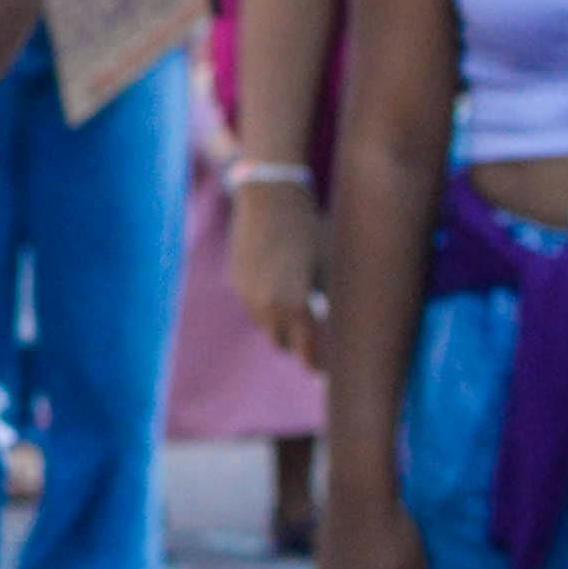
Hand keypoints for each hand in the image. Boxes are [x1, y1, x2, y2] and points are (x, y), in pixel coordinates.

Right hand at [229, 175, 325, 363]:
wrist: (270, 196)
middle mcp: (268, 306)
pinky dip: (267, 304)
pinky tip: (279, 285)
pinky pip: (253, 306)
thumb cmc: (310, 228)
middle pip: (282, 344)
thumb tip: (330, 323)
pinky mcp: (237, 281)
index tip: (325, 372)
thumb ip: (325, 301)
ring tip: (297, 308)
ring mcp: (248, 295)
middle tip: (315, 339)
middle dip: (297, 343)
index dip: (316, 364)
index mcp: (296, 305)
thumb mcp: (327, 267)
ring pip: (266, 325)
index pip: (306, 350)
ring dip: (280, 324)